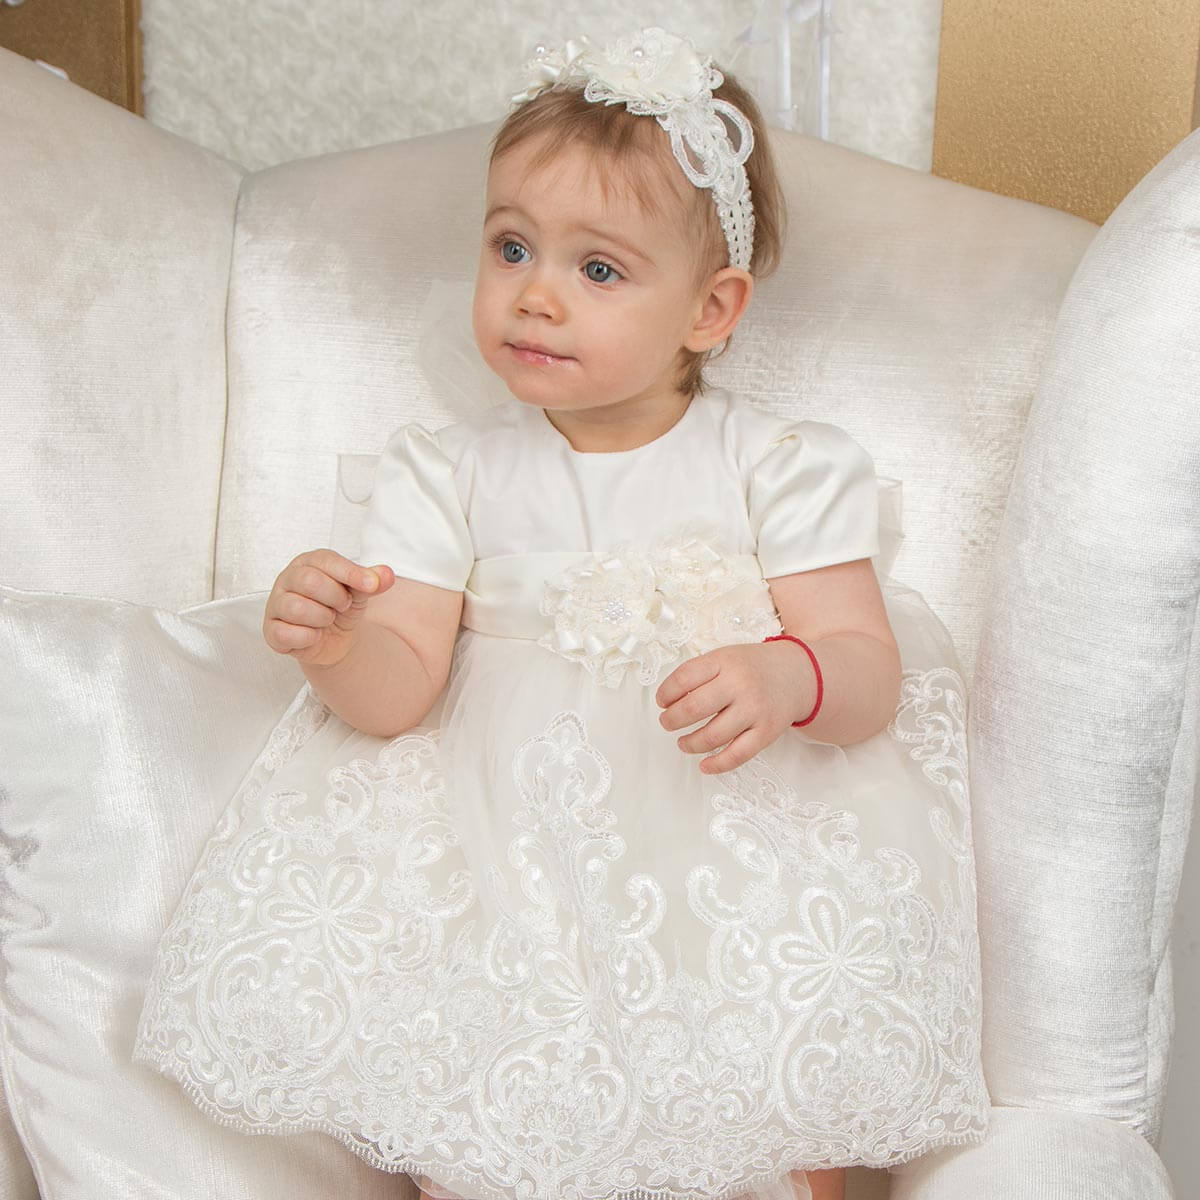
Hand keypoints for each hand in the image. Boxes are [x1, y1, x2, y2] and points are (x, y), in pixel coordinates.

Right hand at [263, 549, 394, 666]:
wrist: (335, 638)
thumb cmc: (342, 605)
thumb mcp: (361, 591)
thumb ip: (372, 581)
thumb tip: (386, 575)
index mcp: (309, 562)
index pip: (327, 560)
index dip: (352, 574)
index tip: (372, 586)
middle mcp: (287, 578)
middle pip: (309, 581)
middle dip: (336, 597)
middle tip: (342, 605)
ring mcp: (276, 604)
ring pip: (295, 607)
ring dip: (322, 618)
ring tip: (327, 619)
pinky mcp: (271, 631)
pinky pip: (286, 633)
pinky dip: (308, 637)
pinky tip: (314, 635)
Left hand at [654, 640, 815, 773]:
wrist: (799, 674)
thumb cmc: (753, 668)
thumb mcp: (726, 657)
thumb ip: (700, 673)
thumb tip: (668, 701)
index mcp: (725, 662)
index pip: (683, 678)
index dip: (666, 693)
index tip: (662, 702)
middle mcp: (740, 685)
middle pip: (693, 708)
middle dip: (671, 720)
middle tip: (667, 723)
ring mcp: (754, 710)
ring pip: (712, 736)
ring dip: (689, 743)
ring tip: (683, 743)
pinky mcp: (766, 732)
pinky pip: (737, 755)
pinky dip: (716, 764)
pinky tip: (704, 765)